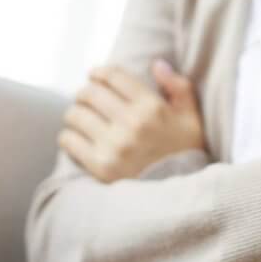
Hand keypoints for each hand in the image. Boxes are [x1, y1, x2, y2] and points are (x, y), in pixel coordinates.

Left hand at [58, 59, 206, 182]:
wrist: (178, 197)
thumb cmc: (184, 152)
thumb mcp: (191, 117)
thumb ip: (179, 87)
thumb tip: (157, 64)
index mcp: (153, 107)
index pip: (113, 76)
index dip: (99, 72)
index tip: (94, 75)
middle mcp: (132, 123)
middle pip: (90, 93)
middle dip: (85, 92)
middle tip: (86, 98)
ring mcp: (115, 146)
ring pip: (76, 115)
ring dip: (76, 113)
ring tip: (81, 118)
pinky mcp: (100, 166)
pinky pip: (69, 140)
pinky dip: (69, 136)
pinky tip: (77, 138)